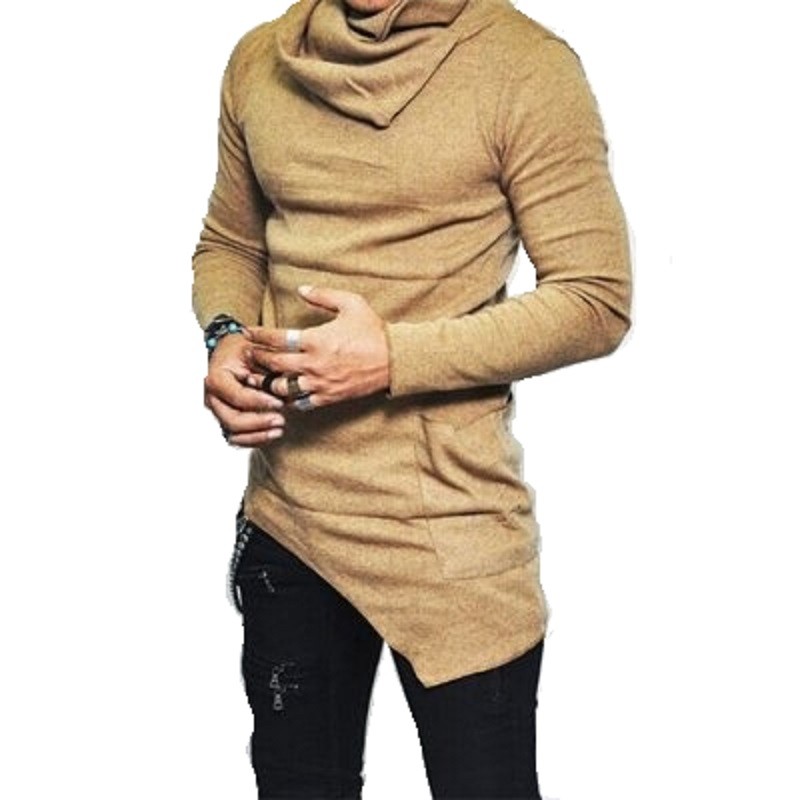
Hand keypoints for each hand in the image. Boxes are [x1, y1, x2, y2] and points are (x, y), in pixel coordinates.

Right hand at [204, 334, 285, 446]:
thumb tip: (277, 385)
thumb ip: (266, 368)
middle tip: (281, 419)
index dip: (258, 402)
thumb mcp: (257, 350)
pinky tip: (272, 434)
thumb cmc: (246, 350)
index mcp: (217, 377)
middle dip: (258, 422)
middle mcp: (213, 397)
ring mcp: (218, 411)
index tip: (278, 402)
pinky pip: (237, 438)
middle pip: (231, 419)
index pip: (236, 395)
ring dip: (257, 434)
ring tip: (279, 429)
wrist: (237, 352)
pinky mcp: (226, 420)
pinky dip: (255, 439)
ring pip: (233, 432)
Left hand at [244, 285, 389, 410]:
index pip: (276, 338)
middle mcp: (313, 363)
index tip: (248, 333)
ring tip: (258, 377)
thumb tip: (301, 289)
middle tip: (247, 354)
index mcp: (315, 339)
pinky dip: (288, 400)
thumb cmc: (373, 331)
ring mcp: (320, 383)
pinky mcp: (328, 397)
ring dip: (267, 382)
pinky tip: (282, 394)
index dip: (258, 335)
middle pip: (273, 364)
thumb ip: (323, 295)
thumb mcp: (351, 303)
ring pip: (282, 388)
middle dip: (256, 358)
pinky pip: (300, 403)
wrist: (395, 360)